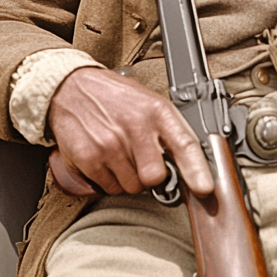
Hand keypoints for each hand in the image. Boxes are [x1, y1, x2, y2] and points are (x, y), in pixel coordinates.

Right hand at [48, 68, 213, 196]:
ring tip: (122, 154)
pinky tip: (106, 158)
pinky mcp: (89, 158)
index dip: (197, 170)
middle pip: (155, 177)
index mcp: (157, 111)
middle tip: (144, 162)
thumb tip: (191, 166)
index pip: (184, 144)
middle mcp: (135, 127)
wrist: (72, 87)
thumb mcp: (150, 103)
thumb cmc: (117, 98)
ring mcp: (110, 144)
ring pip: (132, 187)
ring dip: (130, 179)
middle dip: (152, 177)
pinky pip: (109, 187)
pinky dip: (110, 180)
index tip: (204, 189)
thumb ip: (169, 131)